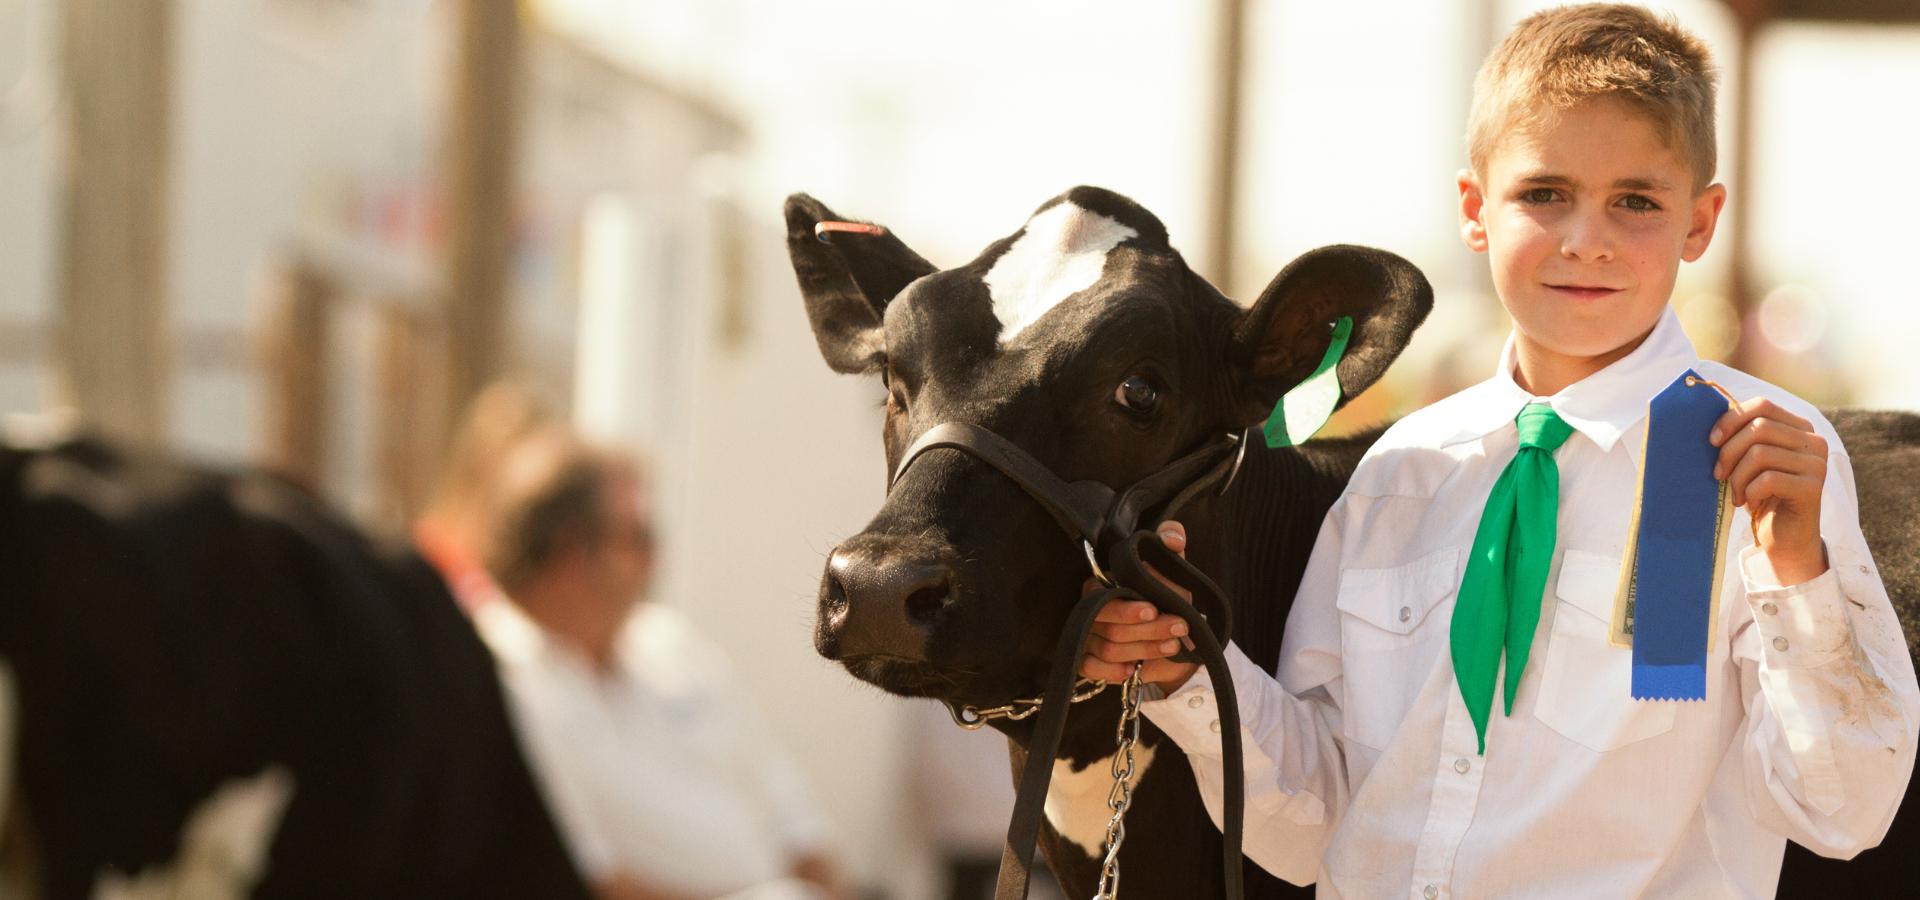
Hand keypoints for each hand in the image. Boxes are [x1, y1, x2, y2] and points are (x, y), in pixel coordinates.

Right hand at [1077, 522, 1201, 693]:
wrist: (1174, 637)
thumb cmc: (1168, 598)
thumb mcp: (1172, 568)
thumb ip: (1170, 543)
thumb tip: (1173, 538)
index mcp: (1100, 586)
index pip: (1102, 598)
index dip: (1128, 608)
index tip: (1154, 609)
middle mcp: (1089, 611)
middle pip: (1109, 628)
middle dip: (1147, 630)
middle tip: (1178, 626)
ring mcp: (1087, 638)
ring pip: (1109, 650)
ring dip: (1144, 649)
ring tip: (1173, 644)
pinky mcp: (1089, 662)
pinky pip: (1091, 669)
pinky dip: (1112, 671)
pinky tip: (1133, 667)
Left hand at [1710, 397, 1828, 584]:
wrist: (1784, 537)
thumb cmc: (1762, 494)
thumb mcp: (1750, 461)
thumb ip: (1742, 437)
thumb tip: (1706, 418)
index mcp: (1799, 428)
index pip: (1762, 406)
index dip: (1731, 420)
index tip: (1712, 441)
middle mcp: (1814, 442)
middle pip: (1759, 428)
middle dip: (1729, 452)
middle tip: (1719, 475)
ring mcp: (1817, 464)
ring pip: (1760, 454)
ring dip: (1737, 477)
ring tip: (1736, 494)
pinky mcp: (1812, 488)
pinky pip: (1768, 480)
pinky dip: (1750, 492)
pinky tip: (1750, 503)